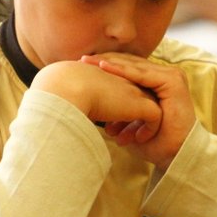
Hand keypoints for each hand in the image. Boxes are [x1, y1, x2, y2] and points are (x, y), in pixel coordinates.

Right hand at [30, 60, 161, 142]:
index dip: (120, 109)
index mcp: (110, 75)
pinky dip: (147, 131)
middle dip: (133, 118)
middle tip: (124, 135)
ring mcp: (136, 90)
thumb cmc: (61, 93)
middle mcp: (125, 80)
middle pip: (140, 98)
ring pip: (150, 108)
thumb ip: (78, 100)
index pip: (123, 91)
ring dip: (139, 126)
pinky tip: (134, 141)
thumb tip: (68, 114)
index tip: (112, 126)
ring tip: (129, 139)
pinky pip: (155, 118)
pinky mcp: (142, 104)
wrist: (67, 90)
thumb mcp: (72, 94)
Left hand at [80, 53, 195, 169]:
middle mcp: (164, 76)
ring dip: (111, 63)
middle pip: (130, 64)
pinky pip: (143, 75)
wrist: (174, 155)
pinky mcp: (173, 82)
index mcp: (156, 83)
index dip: (106, 66)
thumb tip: (91, 109)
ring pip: (135, 67)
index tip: (83, 67)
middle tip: (82, 61)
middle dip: (105, 61)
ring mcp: (171, 77)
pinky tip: (103, 66)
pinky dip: (122, 71)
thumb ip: (117, 111)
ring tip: (89, 62)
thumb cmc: (152, 143)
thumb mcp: (130, 121)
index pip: (128, 69)